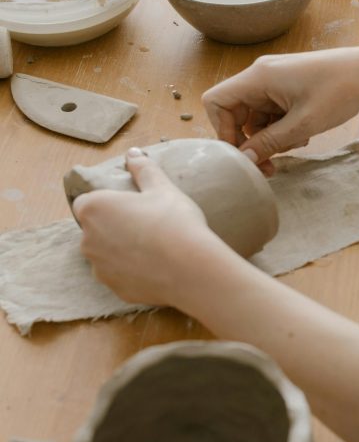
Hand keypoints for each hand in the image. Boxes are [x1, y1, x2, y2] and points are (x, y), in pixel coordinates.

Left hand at [75, 149, 236, 306]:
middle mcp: (87, 239)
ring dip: (120, 249)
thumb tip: (133, 153)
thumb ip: (143, 169)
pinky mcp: (114, 288)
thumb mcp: (163, 188)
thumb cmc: (174, 220)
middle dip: (112, 226)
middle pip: (94, 229)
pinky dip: (132, 271)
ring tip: (153, 246)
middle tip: (145, 223)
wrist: (190, 268)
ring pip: (105, 254)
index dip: (106, 202)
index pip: (86, 202)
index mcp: (94, 209)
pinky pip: (119, 275)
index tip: (129, 205)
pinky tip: (156, 266)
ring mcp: (99, 267)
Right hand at [202, 49, 358, 172]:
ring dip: (270, 137)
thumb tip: (245, 159)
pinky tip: (304, 134)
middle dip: (250, 140)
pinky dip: (282, 128)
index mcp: (259, 77)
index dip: (222, 130)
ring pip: (256, 117)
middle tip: (270, 165)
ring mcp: (275, 81)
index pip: (215, 101)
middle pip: (235, 112)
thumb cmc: (341, 90)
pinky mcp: (288, 87)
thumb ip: (271, 142)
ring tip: (298, 143)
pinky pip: (272, 113)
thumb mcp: (304, 123)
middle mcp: (262, 75)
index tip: (244, 153)